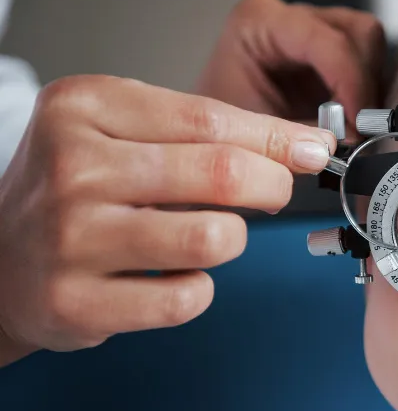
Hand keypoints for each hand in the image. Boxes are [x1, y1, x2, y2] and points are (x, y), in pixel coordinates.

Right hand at [0, 75, 335, 365]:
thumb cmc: (75, 190)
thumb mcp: (121, 132)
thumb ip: (205, 131)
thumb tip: (303, 143)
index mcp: (84, 108)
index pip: (209, 119)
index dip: (276, 139)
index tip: (312, 149)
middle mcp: (72, 167)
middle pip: (221, 173)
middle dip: (271, 185)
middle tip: (274, 192)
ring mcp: (71, 237)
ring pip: (212, 238)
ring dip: (233, 239)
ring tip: (212, 234)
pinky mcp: (77, 301)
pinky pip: (186, 299)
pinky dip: (199, 289)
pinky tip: (176, 276)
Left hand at [196, 0, 386, 138]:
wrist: (209, 132)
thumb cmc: (218, 127)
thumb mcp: (255, 132)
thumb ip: (303, 133)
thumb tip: (351, 138)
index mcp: (260, 22)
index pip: (328, 41)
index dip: (353, 83)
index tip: (361, 122)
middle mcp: (289, 17)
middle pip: (359, 32)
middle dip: (366, 83)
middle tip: (360, 127)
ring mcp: (312, 31)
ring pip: (370, 45)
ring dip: (370, 88)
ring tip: (354, 126)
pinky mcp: (328, 52)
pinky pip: (367, 63)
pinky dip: (367, 93)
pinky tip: (353, 119)